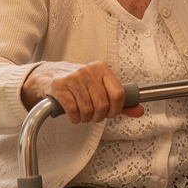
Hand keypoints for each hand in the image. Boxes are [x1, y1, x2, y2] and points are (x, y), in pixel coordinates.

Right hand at [20, 60, 144, 123]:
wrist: (48, 75)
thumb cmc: (78, 82)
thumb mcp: (100, 86)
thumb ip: (120, 100)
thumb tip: (139, 110)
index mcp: (102, 69)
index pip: (119, 94)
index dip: (115, 110)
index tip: (109, 113)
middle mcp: (89, 70)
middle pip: (103, 106)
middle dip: (98, 117)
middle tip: (93, 115)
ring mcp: (73, 77)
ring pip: (88, 110)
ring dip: (85, 118)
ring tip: (82, 113)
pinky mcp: (59, 86)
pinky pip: (73, 111)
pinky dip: (74, 118)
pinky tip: (72, 113)